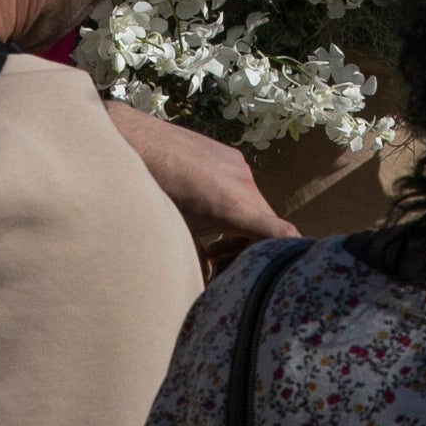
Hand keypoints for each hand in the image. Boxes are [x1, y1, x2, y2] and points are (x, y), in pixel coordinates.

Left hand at [105, 102, 298, 269]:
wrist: (136, 143)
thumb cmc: (154, 194)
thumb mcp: (178, 235)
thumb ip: (200, 263)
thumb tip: (210, 282)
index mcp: (235, 207)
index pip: (282, 234)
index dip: (289, 254)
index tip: (280, 270)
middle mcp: (244, 184)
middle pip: (265, 224)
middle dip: (250, 247)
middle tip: (220, 259)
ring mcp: (238, 166)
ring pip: (253, 205)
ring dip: (240, 224)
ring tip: (210, 235)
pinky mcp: (229, 154)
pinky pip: (242, 186)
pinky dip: (232, 202)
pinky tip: (203, 205)